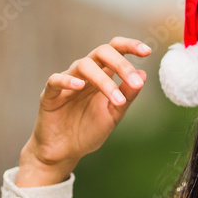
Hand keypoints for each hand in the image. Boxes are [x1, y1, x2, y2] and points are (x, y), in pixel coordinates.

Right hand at [16, 37, 150, 185]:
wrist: (65, 151)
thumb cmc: (89, 130)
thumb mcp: (114, 114)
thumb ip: (127, 96)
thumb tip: (143, 74)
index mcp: (102, 75)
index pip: (115, 50)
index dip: (130, 46)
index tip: (147, 52)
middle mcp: (85, 73)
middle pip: (101, 52)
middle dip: (121, 64)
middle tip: (135, 83)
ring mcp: (67, 81)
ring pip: (83, 65)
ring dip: (104, 81)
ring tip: (117, 100)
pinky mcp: (50, 94)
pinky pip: (56, 80)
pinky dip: (67, 80)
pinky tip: (80, 86)